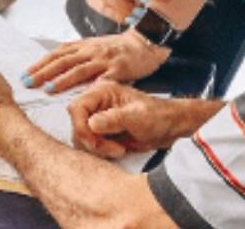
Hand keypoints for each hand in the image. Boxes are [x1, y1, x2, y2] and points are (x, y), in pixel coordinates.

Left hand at [23, 31, 169, 93]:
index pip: (57, 54)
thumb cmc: (119, 48)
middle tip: (28, 82)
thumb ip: (78, 56)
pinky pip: (104, 79)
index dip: (40, 64)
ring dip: (62, 80)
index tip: (25, 75)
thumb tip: (55, 65)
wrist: (145, 43)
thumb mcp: (95, 47)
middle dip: (43, 72)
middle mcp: (91, 51)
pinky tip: (82, 96)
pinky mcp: (119, 69)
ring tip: (48, 89)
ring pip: (80, 69)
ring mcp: (105, 59)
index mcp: (84, 46)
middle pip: (63, 61)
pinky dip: (92, 87)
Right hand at [67, 82, 186, 159]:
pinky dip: (101, 153)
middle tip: (114, 149)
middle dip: (92, 142)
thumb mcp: (137, 117)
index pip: (76, 108)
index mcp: (102, 92)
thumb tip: (91, 124)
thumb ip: (114, 119)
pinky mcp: (101, 133)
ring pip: (81, 139)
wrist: (168, 128)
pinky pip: (90, 146)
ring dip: (98, 149)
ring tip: (119, 150)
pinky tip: (118, 150)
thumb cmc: (157, 116)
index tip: (94, 142)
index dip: (81, 127)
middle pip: (77, 126)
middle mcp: (96, 104)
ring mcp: (97, 119)